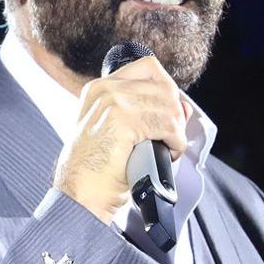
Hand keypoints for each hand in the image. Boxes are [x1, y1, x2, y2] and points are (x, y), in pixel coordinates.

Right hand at [52, 56, 188, 222]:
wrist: (80, 195)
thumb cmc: (96, 171)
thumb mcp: (116, 131)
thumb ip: (144, 112)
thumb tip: (183, 107)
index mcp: (100, 88)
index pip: (148, 68)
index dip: (167, 89)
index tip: (169, 113)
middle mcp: (105, 90)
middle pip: (164, 86)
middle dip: (175, 114)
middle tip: (171, 138)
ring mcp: (113, 103)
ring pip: (169, 106)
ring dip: (177, 131)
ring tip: (167, 149)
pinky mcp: (123, 122)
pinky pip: (168, 126)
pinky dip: (176, 143)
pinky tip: (168, 154)